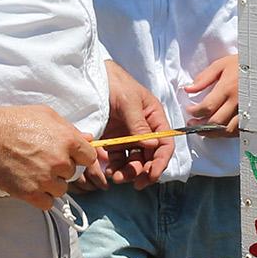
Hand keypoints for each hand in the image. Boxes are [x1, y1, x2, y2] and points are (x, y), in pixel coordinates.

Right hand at [0, 105, 98, 210]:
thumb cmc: (15, 121)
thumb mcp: (47, 115)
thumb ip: (70, 128)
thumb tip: (89, 139)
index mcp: (68, 141)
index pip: (89, 157)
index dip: (79, 157)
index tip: (68, 156)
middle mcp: (60, 161)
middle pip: (72, 173)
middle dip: (60, 168)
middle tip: (42, 160)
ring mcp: (45, 178)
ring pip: (61, 189)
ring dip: (51, 184)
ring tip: (34, 172)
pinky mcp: (30, 193)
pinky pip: (47, 203)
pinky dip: (41, 198)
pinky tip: (32, 186)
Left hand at [90, 59, 174, 189]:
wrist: (92, 77)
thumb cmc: (115, 83)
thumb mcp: (129, 101)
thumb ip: (139, 124)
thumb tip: (152, 146)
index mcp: (154, 119)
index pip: (164, 145)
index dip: (160, 162)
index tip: (151, 175)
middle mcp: (144, 130)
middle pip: (149, 157)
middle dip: (142, 171)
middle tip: (130, 180)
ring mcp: (128, 136)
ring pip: (133, 161)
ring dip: (128, 172)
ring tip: (115, 176)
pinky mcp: (112, 140)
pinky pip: (116, 159)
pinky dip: (114, 167)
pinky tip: (107, 170)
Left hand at [184, 54, 240, 136]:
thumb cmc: (244, 64)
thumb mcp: (221, 65)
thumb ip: (204, 78)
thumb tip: (188, 89)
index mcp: (228, 88)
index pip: (207, 107)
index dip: (194, 112)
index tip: (190, 110)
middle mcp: (237, 101)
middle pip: (215, 122)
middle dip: (199, 126)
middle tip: (192, 123)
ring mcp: (247, 110)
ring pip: (227, 130)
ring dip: (212, 133)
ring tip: (204, 130)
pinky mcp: (253, 115)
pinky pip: (239, 130)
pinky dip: (227, 133)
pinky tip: (220, 129)